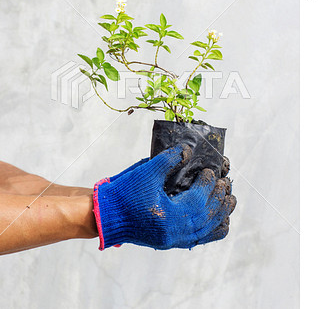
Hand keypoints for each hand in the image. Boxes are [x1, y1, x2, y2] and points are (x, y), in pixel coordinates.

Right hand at [93, 145, 235, 249]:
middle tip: (227, 184)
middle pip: (206, 216)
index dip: (208, 185)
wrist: (106, 215)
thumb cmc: (124, 194)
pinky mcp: (169, 242)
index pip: (198, 200)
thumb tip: (188, 150)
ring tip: (230, 202)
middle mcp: (174, 233)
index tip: (212, 171)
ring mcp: (172, 240)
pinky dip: (211, 231)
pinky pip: (197, 240)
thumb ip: (168, 160)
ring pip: (205, 230)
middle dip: (219, 199)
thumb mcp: (146, 172)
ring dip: (220, 215)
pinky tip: (219, 223)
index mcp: (169, 218)